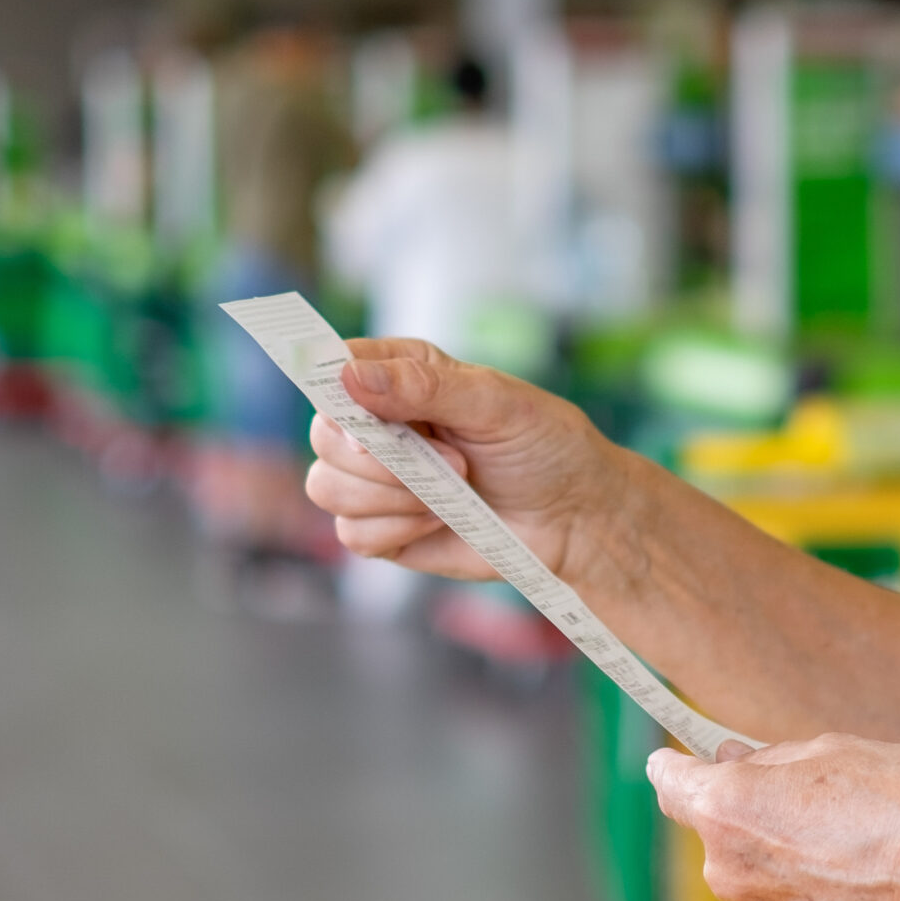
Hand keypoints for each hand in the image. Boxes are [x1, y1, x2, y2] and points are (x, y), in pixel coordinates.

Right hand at [304, 337, 619, 575]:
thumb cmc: (545, 447)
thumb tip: (349, 375)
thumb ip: (424, 385)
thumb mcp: (497, 403)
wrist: (576, 519)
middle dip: (380, 458)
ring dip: (391, 496)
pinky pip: (351, 534)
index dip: (334, 387)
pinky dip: (397, 528)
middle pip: (324, 435)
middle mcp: (379, 423)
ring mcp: (376, 479)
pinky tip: (440, 519)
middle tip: (454, 462)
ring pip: (328, 487)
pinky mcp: (383, 528)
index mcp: (402, 374)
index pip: (334, 366)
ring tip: (452, 492)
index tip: (360, 412)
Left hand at [647, 734, 899, 900]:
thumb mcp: (837, 751)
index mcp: (729, 810)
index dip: (677, 767)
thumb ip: (770, 761)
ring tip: (853, 844)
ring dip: (786, 860)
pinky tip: (862, 883)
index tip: (682, 762)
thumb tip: (735, 763)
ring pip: (758, 877)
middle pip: (720, 833)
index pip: (669, 784)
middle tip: (815, 798)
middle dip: (753, 814)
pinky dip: (814, 900)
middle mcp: (730, 873)